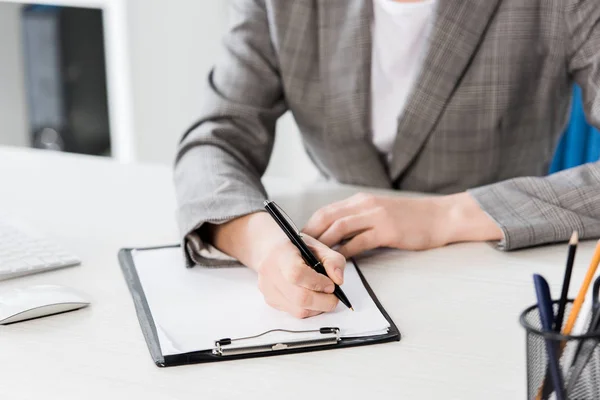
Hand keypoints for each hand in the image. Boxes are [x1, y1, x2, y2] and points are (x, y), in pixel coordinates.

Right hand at [206, 212, 346, 317]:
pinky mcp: (270, 301)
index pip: (296, 274)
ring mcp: (268, 289)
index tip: (331, 284)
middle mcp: (270, 272)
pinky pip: (294, 313)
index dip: (318, 283)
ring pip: (298, 310)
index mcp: (281, 253)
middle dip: (324, 301)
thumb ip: (333, 260)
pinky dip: (309, 309)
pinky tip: (311, 296)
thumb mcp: (316, 245)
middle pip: (299, 298)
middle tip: (334, 296)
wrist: (268, 248)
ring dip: (318, 308)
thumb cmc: (294, 246)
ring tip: (323, 296)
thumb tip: (339, 280)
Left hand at [303, 192, 502, 257]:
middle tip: (298, 253)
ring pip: (339, 228)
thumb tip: (336, 239)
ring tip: (312, 260)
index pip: (326, 211)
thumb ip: (359, 221)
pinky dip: (344, 254)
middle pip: (327, 218)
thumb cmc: (410, 219)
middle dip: (309, 235)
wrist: (440, 216)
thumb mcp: (379, 214)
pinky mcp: (387, 230)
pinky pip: (358, 242)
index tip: (298, 242)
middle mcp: (364, 204)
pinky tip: (337, 264)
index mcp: (360, 201)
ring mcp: (375, 216)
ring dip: (323, 244)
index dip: (310, 226)